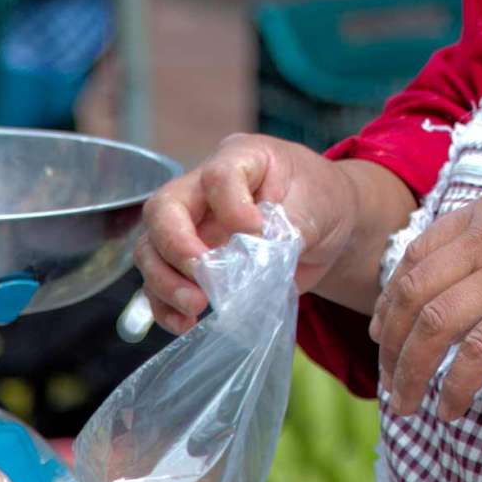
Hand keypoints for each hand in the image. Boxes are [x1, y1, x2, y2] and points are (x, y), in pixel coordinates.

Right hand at [135, 134, 411, 335]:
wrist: (330, 226)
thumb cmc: (321, 201)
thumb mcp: (317, 205)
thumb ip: (285, 226)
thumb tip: (251, 255)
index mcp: (241, 157)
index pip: (218, 176)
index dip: (232, 208)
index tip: (258, 233)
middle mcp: (204, 189)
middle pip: (163, 209)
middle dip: (175, 248)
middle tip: (202, 278)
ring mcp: (194, 226)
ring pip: (152, 248)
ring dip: (165, 282)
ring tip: (194, 307)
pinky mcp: (192, 263)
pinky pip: (161, 283)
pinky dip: (165, 305)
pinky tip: (183, 323)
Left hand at [370, 163, 481, 421]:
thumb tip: (472, 266)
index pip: (415, 256)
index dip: (389, 298)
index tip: (381, 329)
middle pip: (412, 294)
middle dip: (389, 342)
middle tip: (386, 378)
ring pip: (434, 326)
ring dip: (410, 371)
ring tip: (403, 404)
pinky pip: (479, 354)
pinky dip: (455, 385)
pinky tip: (449, 408)